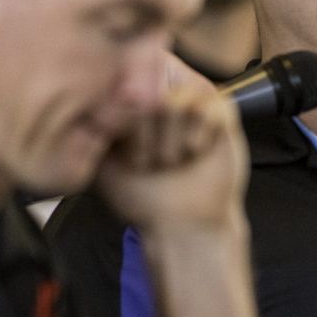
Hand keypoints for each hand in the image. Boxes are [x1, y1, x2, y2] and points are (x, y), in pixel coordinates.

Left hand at [95, 82, 246, 235]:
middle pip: (148, 94)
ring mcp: (193, 106)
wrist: (182, 224)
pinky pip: (211, 108)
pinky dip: (200, 135)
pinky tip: (196, 152)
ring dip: (172, 139)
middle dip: (147, 136)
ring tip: (175, 160)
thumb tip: (95, 102)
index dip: (123, 128)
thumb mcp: (103, 165)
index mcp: (131, 109)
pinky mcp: (222, 116)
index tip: (130, 160)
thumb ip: (93, 131)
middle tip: (154, 163)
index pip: (120, 93)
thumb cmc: (143, 199)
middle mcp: (161, 100)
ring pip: (178, 101)